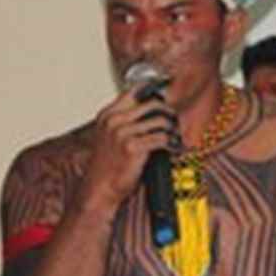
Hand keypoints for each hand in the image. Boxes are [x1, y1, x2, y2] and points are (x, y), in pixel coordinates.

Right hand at [78, 85, 177, 213]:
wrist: (99, 188)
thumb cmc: (107, 164)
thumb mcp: (109, 136)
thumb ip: (124, 120)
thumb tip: (151, 108)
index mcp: (108, 115)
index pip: (134, 91)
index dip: (154, 90)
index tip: (167, 87)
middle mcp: (114, 121)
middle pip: (152, 103)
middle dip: (168, 111)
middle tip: (175, 119)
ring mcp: (122, 133)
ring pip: (160, 120)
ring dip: (172, 128)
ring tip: (175, 135)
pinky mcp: (132, 147)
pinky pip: (161, 138)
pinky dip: (172, 143)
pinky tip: (175, 147)